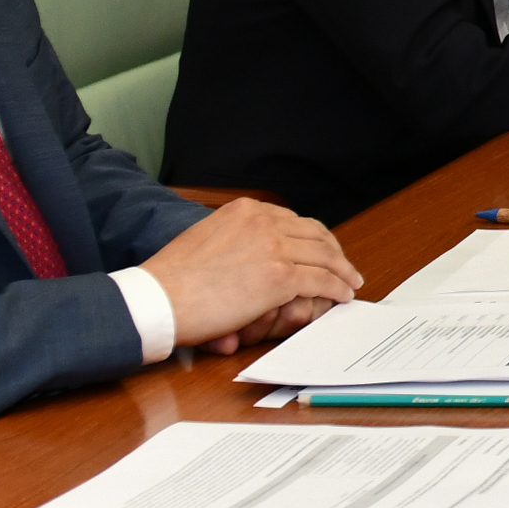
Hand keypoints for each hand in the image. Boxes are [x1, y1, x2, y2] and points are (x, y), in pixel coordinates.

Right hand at [140, 198, 361, 354]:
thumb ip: (234, 244)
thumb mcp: (206, 241)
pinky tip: (342, 296)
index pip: (293, 220)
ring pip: (324, 256)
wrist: (158, 297)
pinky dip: (336, 288)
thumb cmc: (172, 278)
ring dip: (342, 270)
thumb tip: (247, 267)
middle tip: (344, 267)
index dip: (314, 237)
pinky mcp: (280, 277)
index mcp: (245, 210)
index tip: (323, 250)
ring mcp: (274, 248)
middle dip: (333, 252)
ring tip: (350, 283)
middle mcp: (264, 221)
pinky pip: (321, 281)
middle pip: (314, 234)